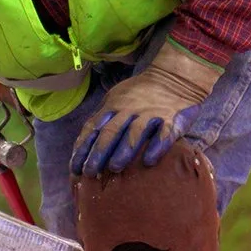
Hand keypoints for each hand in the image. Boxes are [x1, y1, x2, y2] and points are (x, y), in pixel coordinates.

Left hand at [70, 39, 221, 176]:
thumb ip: (103, 117)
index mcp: (113, 106)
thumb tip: (85, 143)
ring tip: (114, 168)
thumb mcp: (116, 98)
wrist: (175, 77)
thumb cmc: (141, 93)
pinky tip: (148, 161)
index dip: (83, 148)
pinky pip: (163, 134)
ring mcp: (150, 114)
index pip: (93, 128)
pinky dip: (156, 147)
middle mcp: (129, 110)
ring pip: (134, 133)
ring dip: (123, 151)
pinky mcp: (171, 119)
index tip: (74, 167)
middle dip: (98, 153)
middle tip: (90, 172)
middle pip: (110, 132)